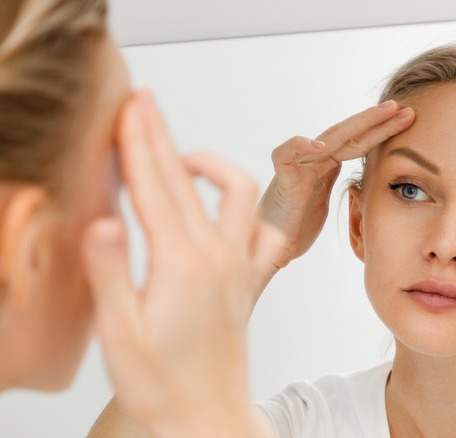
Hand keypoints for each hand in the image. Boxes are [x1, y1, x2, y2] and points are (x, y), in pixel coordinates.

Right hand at [82, 91, 278, 436]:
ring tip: (184, 157)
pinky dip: (255, 212)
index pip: (153, 187)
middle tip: (144, 105)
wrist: (207, 417)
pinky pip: (268, 235)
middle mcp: (217, 258)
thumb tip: (103, 221)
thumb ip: (111, 273)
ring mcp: (239, 268)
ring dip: (212, 167)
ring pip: (238, 196)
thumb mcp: (120, 333)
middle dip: (162, 137)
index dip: (139, 142)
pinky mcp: (251, 283)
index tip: (130, 108)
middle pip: (185, 180)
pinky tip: (235, 210)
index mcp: (181, 264)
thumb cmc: (161, 385)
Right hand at [259, 101, 414, 270]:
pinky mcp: (282, 180)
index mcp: (326, 165)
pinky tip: (319, 145)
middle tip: (403, 107)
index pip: (359, 143)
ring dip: (356, 123)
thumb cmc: (296, 227)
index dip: (382, 131)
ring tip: (381, 113)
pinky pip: (286, 155)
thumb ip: (343, 187)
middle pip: (349, 134)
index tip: (409, 119)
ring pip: (327, 138)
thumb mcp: (328, 203)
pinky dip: (299, 146)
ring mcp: (298, 167)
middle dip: (377, 120)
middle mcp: (313, 160)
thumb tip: (370, 182)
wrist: (270, 248)